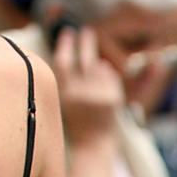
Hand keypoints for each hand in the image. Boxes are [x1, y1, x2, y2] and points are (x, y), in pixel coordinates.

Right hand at [52, 26, 122, 147]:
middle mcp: (81, 92)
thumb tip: (75, 56)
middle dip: (85, 42)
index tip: (67, 31)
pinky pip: (110, 76)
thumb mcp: (62, 101)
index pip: (62, 61)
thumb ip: (67, 80)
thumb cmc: (75, 123)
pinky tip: (102, 77)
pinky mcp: (113, 99)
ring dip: (97, 61)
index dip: (65, 44)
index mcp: (64, 93)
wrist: (93, 145)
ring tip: (93, 58)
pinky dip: (107, 74)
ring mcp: (99, 95)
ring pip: (99, 66)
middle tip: (86, 30)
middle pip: (84, 58)